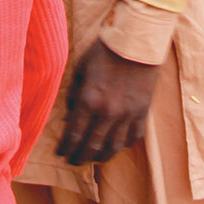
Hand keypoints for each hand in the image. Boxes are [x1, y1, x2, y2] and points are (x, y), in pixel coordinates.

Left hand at [57, 39, 160, 164]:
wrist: (136, 42)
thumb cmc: (104, 51)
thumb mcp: (81, 69)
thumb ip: (73, 95)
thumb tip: (69, 118)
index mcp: (89, 100)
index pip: (74, 135)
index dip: (66, 148)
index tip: (60, 153)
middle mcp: (108, 112)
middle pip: (92, 146)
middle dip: (80, 157)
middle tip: (74, 162)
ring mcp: (127, 115)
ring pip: (113, 147)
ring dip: (101, 157)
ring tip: (94, 159)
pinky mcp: (142, 112)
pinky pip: (133, 137)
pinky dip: (124, 145)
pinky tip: (117, 146)